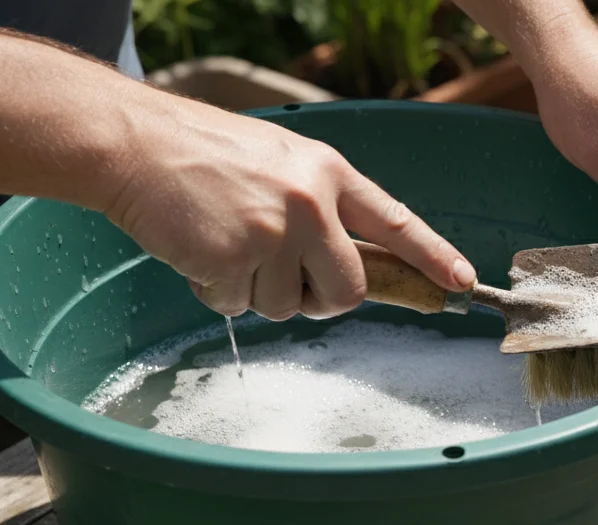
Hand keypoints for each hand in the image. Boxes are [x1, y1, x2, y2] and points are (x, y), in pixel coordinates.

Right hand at [103, 97, 476, 318]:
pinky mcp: (234, 259)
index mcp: (329, 174)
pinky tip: (200, 250)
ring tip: (228, 243)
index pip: (396, 222)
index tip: (463, 282)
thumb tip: (352, 267)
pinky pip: (239, 307)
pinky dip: (216, 291)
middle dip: (322, 300)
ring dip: (257, 292)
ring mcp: (274, 232)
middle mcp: (311, 203)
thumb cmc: (207, 156)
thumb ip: (322, 209)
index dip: (434, 257)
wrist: (135, 144)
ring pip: (289, 306)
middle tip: (286, 279)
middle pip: (349, 290)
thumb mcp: (283, 165)